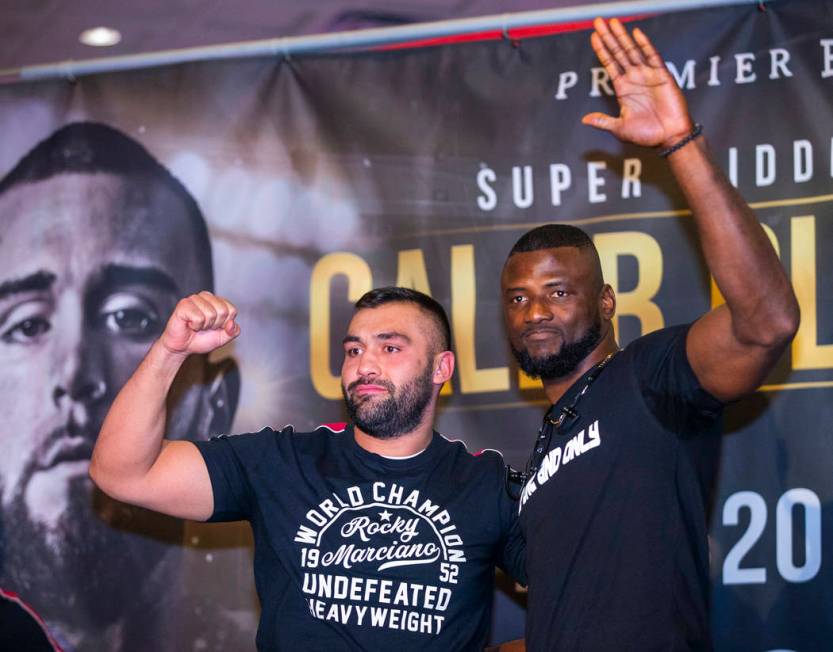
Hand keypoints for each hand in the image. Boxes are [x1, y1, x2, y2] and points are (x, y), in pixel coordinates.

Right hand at [159, 291, 239, 356]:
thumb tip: (231, 323)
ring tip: (196, 326)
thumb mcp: (223, 338)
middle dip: (215, 325)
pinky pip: (199, 318)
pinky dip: (195, 326)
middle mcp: (206, 296)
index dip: (225, 324)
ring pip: (211, 314)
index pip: (232, 310)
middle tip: (204, 327)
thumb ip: (233, 332)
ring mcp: (194, 299)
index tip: (214, 327)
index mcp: (217, 300)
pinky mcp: (183, 304)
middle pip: (223, 311)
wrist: (182, 347)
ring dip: (204, 326)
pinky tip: (189, 325)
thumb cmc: (201, 339)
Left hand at [582, 18, 693, 148]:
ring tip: (613, 22)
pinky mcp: (662, 75)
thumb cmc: (647, 135)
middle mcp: (634, 78)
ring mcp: (647, 75)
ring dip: (622, 36)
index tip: (593, 36)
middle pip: (618, 53)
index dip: (601, 50)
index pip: (609, 64)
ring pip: (632, 51)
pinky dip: (644, 45)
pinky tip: (636, 34)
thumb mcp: (620, 128)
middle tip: (598, 21)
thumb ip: (603, 121)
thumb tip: (584, 120)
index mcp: (623, 88)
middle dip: (608, 37)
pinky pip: (652, 57)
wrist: (669, 137)